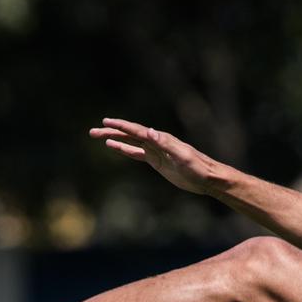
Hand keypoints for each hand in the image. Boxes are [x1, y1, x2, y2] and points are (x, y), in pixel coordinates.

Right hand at [89, 118, 216, 194]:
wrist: (208, 178)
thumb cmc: (198, 168)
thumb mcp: (183, 157)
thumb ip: (167, 145)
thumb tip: (150, 132)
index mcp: (161, 139)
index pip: (137, 131)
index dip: (121, 127)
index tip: (105, 122)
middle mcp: (157, 141)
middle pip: (130, 134)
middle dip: (112, 132)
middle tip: (93, 132)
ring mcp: (155, 151)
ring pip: (130, 142)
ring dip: (115, 139)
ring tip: (98, 137)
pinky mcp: (157, 160)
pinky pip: (136, 153)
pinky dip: (124, 149)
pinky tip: (115, 147)